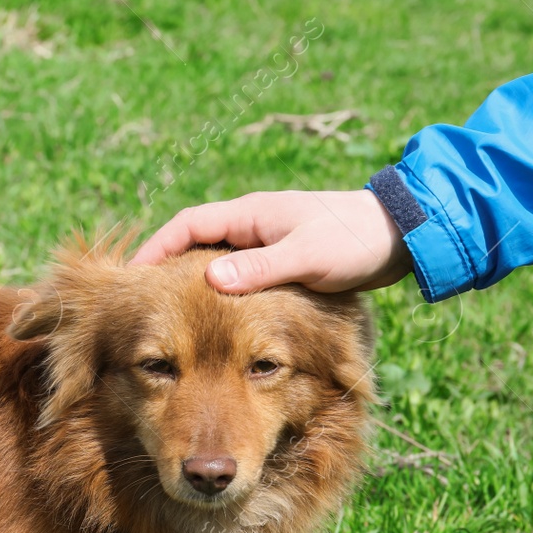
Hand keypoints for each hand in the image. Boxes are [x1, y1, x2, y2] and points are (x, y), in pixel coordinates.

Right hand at [130, 189, 412, 292]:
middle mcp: (250, 225)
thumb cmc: (354, 241)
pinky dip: (216, 292)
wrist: (400, 236)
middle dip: (164, 268)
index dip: (155, 249)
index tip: (132, 276)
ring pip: (212, 261)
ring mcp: (263, 243)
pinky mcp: (277, 261)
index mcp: (249, 215)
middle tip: (139, 300)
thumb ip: (259, 269)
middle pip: (192, 243)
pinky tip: (211, 317)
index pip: (186, 225)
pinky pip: (234, 276)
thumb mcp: (306, 256)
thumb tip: (209, 281)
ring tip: (165, 313)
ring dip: (189, 282)